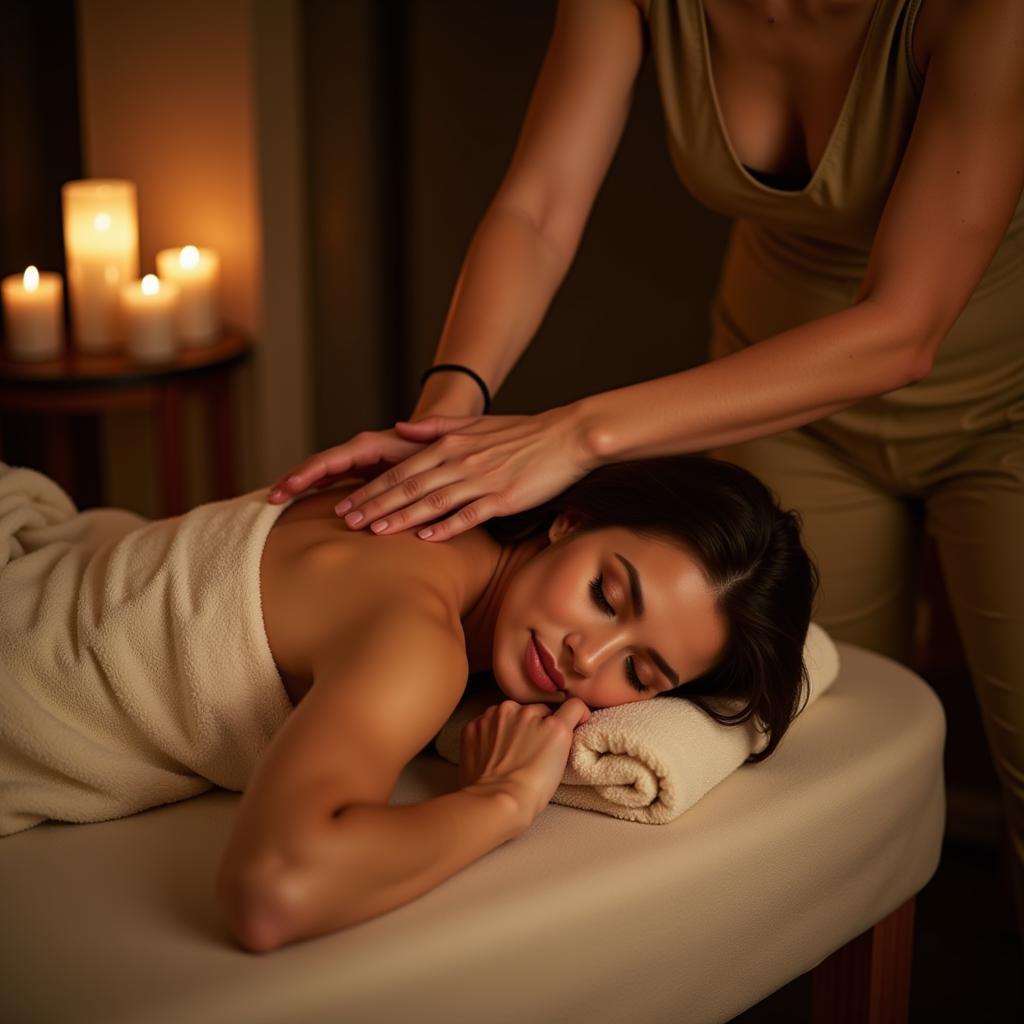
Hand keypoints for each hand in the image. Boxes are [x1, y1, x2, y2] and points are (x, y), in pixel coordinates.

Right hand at [266, 428, 429, 503]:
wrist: (441, 446)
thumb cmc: (437, 446)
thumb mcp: (432, 438)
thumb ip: (421, 431)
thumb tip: (401, 424)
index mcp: (371, 445)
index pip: (332, 459)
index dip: (308, 473)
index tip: (289, 486)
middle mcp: (359, 452)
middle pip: (319, 466)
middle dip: (294, 480)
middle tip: (271, 498)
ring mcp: (357, 463)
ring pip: (321, 474)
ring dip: (298, 485)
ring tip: (275, 501)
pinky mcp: (360, 474)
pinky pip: (330, 481)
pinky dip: (312, 489)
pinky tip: (296, 501)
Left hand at [334, 404, 596, 540]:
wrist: (566, 436)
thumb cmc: (522, 432)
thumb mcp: (476, 423)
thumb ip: (437, 426)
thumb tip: (402, 428)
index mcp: (450, 444)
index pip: (402, 470)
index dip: (372, 488)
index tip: (347, 503)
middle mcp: (460, 461)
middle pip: (409, 486)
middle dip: (375, 504)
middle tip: (346, 522)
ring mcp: (482, 480)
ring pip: (432, 501)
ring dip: (401, 517)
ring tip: (374, 532)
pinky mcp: (503, 498)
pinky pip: (469, 514)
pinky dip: (446, 526)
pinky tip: (425, 538)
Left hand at [458, 698, 591, 829]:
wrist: (494, 801)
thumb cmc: (529, 791)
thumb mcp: (560, 761)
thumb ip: (562, 735)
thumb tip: (558, 727)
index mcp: (552, 724)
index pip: (572, 706)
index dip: (575, 716)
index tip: (572, 723)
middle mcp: (525, 712)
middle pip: (537, 710)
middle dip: (537, 725)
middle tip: (531, 749)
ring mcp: (497, 716)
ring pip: (511, 713)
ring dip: (513, 725)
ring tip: (508, 753)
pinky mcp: (475, 724)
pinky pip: (487, 722)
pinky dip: (490, 733)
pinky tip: (491, 753)